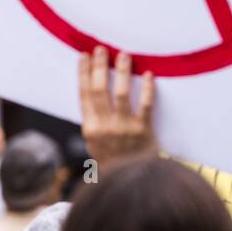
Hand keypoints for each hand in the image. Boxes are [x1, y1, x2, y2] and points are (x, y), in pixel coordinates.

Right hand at [78, 46, 156, 168]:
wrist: (130, 181)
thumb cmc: (114, 158)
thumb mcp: (96, 141)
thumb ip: (95, 119)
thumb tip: (94, 91)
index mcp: (90, 127)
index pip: (83, 94)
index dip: (83, 73)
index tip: (84, 55)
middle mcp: (104, 126)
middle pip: (100, 90)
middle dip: (99, 67)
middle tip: (102, 49)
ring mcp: (123, 128)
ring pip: (122, 94)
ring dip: (122, 72)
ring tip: (124, 55)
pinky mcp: (142, 131)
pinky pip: (145, 105)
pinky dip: (147, 89)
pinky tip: (148, 75)